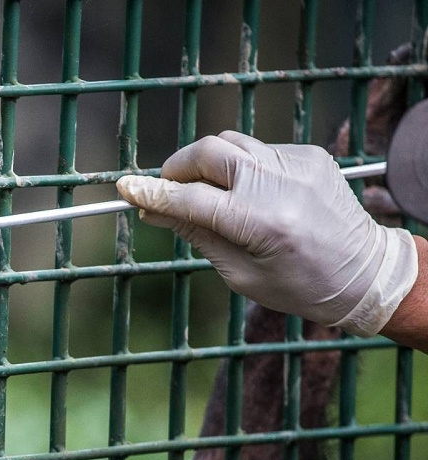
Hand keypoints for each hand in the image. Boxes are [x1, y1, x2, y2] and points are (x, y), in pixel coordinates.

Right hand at [116, 131, 417, 336]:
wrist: (364, 273)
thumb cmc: (299, 285)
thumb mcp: (240, 273)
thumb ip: (197, 235)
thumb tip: (157, 212)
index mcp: (261, 223)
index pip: (190, 199)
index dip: (152, 193)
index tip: (125, 188)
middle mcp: (279, 185)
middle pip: (208, 152)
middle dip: (177, 166)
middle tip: (165, 187)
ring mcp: (297, 164)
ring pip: (231, 143)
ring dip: (206, 163)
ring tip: (201, 190)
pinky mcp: (309, 155)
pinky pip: (258, 150)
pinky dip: (239, 167)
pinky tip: (245, 193)